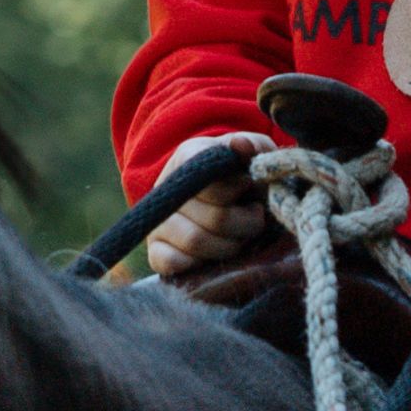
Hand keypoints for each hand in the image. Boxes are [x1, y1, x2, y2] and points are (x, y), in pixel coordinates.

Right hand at [142, 133, 274, 281]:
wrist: (225, 200)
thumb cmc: (242, 175)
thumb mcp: (254, 154)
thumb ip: (254, 147)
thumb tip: (240, 146)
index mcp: (188, 157)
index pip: (212, 181)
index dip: (238, 189)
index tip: (249, 186)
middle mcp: (166, 187)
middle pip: (214, 217)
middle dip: (246, 223)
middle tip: (255, 216)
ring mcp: (158, 221)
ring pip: (196, 242)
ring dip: (230, 246)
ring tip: (241, 235)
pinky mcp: (155, 251)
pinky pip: (171, 263)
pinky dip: (198, 264)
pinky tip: (215, 253)